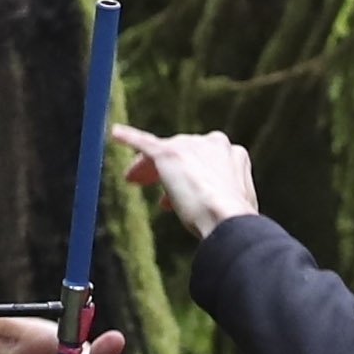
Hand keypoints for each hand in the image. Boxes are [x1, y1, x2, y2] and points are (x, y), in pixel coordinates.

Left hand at [116, 125, 258, 237]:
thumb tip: (220, 203)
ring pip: (164, 152)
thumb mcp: (237, 204)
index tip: (184, 194)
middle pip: (183, 152)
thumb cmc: (234, 220)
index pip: (205, 159)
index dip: (192, 175)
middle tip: (158, 193)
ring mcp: (190, 145)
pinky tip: (116, 134)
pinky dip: (128, 137)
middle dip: (170, 172)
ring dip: (150, 167)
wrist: (226, 219)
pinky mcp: (168, 152)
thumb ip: (226, 194)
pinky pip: (143, 142)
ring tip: (136, 180)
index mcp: (233, 154)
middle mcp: (213, 142)